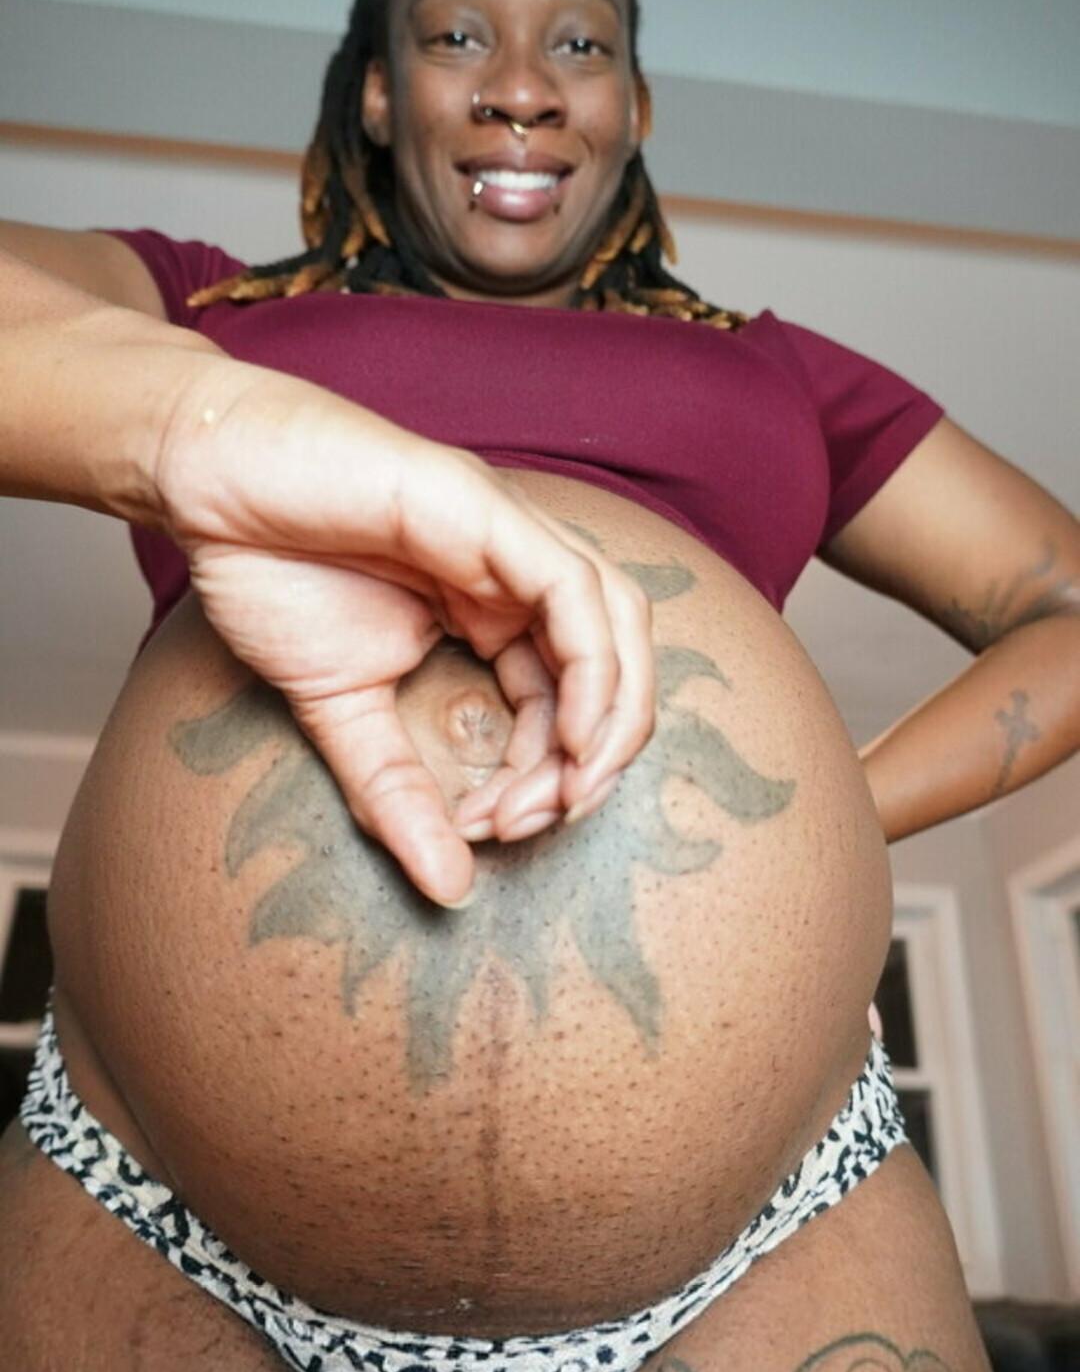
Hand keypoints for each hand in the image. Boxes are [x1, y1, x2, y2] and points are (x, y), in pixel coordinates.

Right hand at [154, 360, 654, 904]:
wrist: (209, 481)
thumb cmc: (274, 570)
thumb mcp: (341, 712)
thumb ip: (398, 795)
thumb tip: (451, 890)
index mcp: (498, 613)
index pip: (565, 704)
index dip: (552, 778)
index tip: (496, 832)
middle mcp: (521, 575)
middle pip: (615, 670)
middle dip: (594, 760)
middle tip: (538, 822)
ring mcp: (511, 538)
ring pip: (616, 627)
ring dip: (611, 721)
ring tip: (569, 790)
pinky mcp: (489, 511)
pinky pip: (574, 591)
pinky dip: (591, 667)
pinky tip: (568, 733)